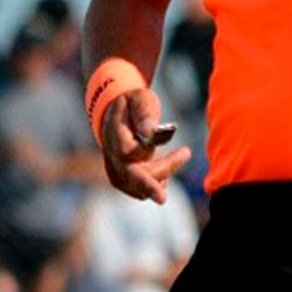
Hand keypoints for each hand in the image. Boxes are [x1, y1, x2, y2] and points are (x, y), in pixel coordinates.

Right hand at [100, 88, 191, 203]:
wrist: (116, 114)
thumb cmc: (133, 104)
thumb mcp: (140, 100)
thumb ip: (144, 113)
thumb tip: (149, 130)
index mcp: (114, 133)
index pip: (128, 151)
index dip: (149, 152)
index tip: (179, 148)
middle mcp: (111, 154)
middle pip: (130, 176)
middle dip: (150, 186)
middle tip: (168, 192)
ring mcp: (114, 169)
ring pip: (136, 187)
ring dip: (160, 179)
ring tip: (179, 157)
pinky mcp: (121, 178)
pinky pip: (138, 190)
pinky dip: (154, 184)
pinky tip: (166, 170)